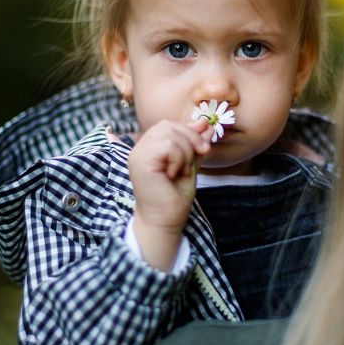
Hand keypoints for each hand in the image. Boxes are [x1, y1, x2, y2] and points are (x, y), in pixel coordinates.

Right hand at [128, 118, 212, 269]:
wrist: (166, 221)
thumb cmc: (174, 197)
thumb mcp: (190, 164)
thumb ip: (194, 144)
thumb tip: (205, 124)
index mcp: (150, 147)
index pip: (169, 125)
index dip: (190, 130)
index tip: (205, 147)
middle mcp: (140, 148)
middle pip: (168, 125)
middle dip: (191, 138)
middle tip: (201, 155)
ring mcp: (137, 154)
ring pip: (168, 133)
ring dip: (185, 151)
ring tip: (183, 170)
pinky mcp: (140, 162)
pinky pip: (166, 146)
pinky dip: (178, 158)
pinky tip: (174, 173)